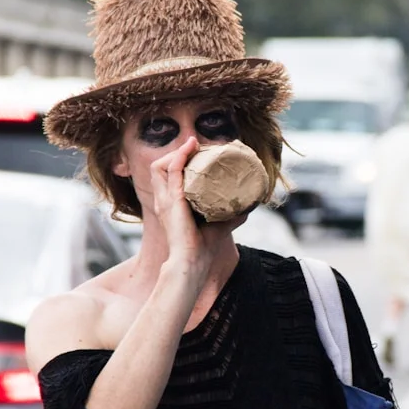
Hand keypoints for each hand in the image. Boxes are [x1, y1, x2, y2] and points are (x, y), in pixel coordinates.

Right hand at [150, 137, 244, 275]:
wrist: (193, 262)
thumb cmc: (203, 248)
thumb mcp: (220, 225)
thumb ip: (231, 215)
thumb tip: (248, 206)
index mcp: (170, 204)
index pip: (165, 176)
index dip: (178, 162)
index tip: (197, 153)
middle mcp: (163, 200)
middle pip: (159, 168)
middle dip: (175, 154)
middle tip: (197, 149)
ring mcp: (165, 200)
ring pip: (160, 166)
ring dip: (176, 152)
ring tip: (193, 146)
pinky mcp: (171, 201)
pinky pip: (171, 170)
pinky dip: (180, 156)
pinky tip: (191, 147)